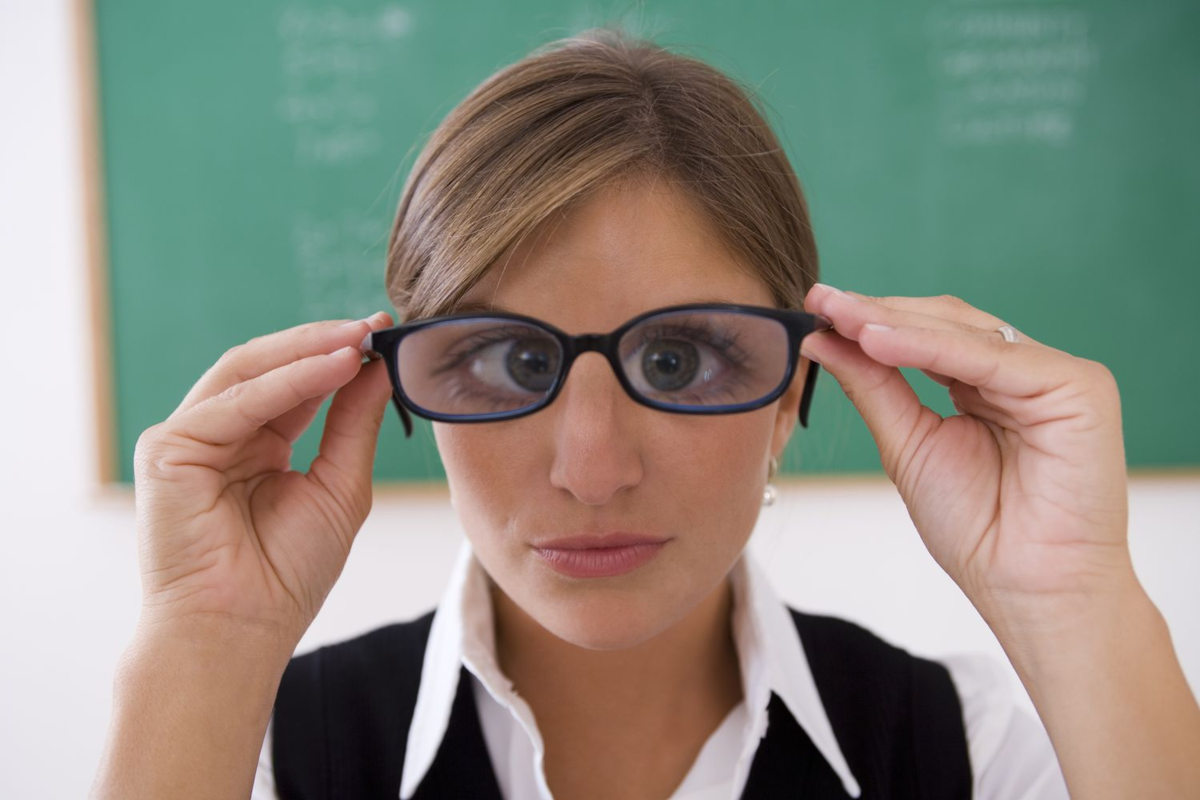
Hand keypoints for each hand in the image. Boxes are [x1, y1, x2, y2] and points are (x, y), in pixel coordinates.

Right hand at [131, 312, 395, 643]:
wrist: (242, 628)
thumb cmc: (288, 573)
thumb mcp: (340, 486)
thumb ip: (353, 423)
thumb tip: (376, 366)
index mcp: (257, 446)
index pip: (297, 385)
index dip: (339, 357)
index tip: (386, 334)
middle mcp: (221, 436)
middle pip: (270, 367)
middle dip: (324, 342)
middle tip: (374, 326)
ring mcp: (189, 439)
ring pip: (249, 372)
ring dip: (308, 350)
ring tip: (359, 338)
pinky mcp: (168, 449)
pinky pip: (236, 402)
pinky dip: (288, 380)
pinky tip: (333, 367)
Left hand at [799, 284, 1130, 616]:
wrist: (1026, 588)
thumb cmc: (978, 529)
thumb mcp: (908, 444)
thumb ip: (874, 386)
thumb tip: (823, 338)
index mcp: (989, 383)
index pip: (926, 335)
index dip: (869, 321)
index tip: (814, 309)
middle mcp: (1025, 372)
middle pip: (944, 323)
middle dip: (876, 313)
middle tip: (819, 302)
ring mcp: (1056, 376)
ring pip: (963, 332)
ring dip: (894, 322)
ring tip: (838, 316)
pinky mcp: (1079, 387)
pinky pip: (989, 358)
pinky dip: (929, 346)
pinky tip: (877, 340)